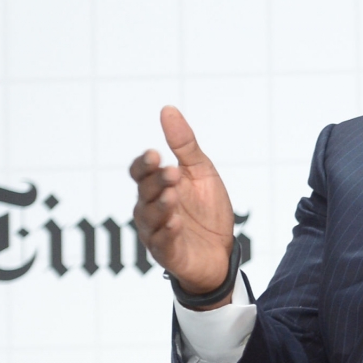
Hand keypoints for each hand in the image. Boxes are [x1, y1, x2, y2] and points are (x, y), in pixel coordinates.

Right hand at [130, 107, 235, 306]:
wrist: (222, 251)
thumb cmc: (207, 211)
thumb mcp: (201, 173)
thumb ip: (184, 145)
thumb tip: (168, 109)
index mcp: (156, 187)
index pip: (140, 172)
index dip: (144, 164)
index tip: (155, 154)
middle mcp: (150, 209)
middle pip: (145, 192)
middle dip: (157, 181)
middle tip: (171, 171)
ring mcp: (156, 232)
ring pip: (151, 217)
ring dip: (161, 206)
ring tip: (173, 195)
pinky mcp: (168, 253)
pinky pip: (163, 243)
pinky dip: (167, 233)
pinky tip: (176, 224)